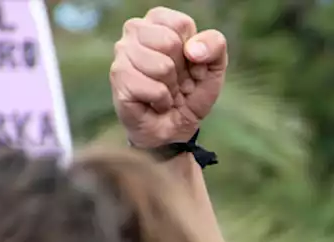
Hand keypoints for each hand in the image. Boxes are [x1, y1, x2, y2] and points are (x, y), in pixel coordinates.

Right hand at [110, 7, 226, 148]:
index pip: (181, 24)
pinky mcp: (118, 78)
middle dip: (182, 70)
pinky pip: (154, 89)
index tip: (190, 65)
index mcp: (158, 21)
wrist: (175, 128)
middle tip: (177, 81)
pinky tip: (156, 103)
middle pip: (170, 42)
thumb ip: (215, 45)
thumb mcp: (214, 67)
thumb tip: (193, 50)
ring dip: (171, 87)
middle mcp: (135, 30)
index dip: (194, 51)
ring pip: (162, 66)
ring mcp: (122, 53)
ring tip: (166, 92)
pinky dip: (163, 101)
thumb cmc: (190, 93)